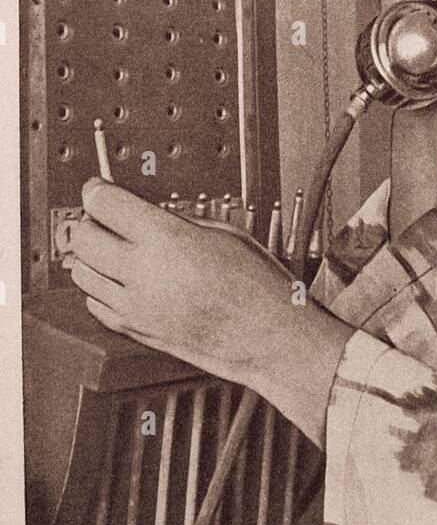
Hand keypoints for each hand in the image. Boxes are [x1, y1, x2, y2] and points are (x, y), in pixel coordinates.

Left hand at [70, 179, 295, 387]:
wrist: (267, 336)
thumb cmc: (257, 287)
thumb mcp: (223, 233)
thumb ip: (178, 221)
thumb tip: (150, 214)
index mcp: (167, 239)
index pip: (104, 205)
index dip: (97, 190)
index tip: (99, 188)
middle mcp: (143, 273)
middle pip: (82, 238)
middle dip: (89, 221)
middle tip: (103, 216)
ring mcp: (135, 305)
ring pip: (81, 273)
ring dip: (90, 256)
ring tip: (109, 247)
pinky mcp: (135, 331)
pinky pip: (95, 305)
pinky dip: (99, 289)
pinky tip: (118, 280)